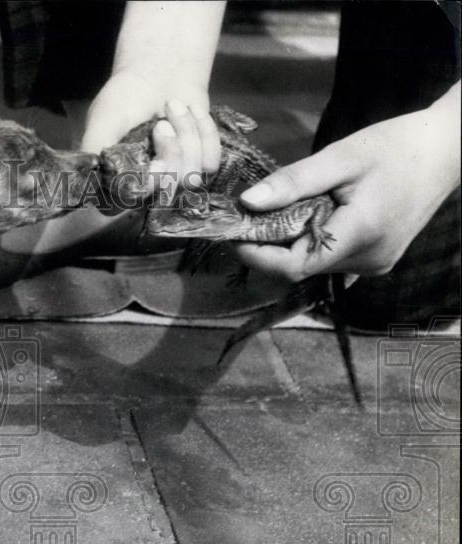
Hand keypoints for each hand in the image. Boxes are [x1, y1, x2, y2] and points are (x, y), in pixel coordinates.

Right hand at [82, 69, 221, 201]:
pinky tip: (192, 111)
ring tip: (174, 107)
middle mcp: (142, 189)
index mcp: (113, 182)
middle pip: (168, 189)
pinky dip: (205, 132)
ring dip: (188, 134)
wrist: (158, 72)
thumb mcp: (103, 119)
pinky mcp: (198, 168)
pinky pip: (210, 164)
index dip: (150, 177)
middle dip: (172, 149)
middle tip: (163, 120)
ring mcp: (172, 180)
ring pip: (192, 177)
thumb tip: (92, 176)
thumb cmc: (126, 95)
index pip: (132, 200)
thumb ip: (95, 147)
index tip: (154, 137)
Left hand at [235, 84, 461, 280]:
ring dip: (291, 243)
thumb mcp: (341, 157)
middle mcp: (368, 261)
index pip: (293, 266)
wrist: (447, 151)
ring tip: (285, 209)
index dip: (257, 255)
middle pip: (300, 266)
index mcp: (360, 235)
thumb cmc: (396, 147)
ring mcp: (374, 265)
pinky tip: (311, 217)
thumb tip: (247, 203)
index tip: (233, 233)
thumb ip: (294, 182)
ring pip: (313, 265)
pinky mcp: (376, 262)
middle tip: (251, 214)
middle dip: (270, 245)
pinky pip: (330, 260)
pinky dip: (312, 242)